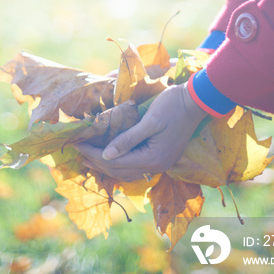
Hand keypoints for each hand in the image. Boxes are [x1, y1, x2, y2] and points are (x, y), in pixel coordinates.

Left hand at [75, 83, 207, 181]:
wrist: (197, 101)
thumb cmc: (173, 106)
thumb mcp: (149, 121)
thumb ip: (128, 140)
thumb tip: (105, 155)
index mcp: (153, 158)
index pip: (115, 161)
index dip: (93, 154)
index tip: (77, 144)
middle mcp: (156, 166)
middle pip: (119, 170)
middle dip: (96, 162)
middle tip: (77, 152)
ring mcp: (160, 164)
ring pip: (127, 172)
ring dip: (107, 166)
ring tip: (89, 159)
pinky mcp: (162, 157)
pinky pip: (135, 167)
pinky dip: (120, 164)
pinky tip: (111, 158)